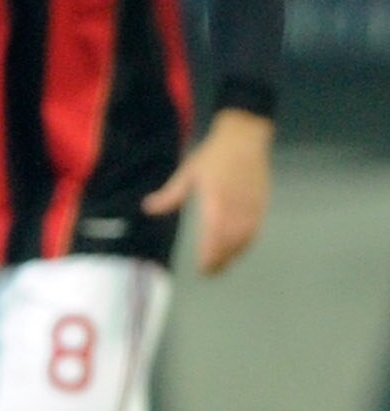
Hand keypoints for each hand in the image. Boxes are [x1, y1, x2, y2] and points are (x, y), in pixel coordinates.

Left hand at [144, 108, 273, 275]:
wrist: (245, 138)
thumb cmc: (214, 155)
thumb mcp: (188, 172)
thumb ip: (170, 195)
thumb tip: (148, 208)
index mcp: (217, 200)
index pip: (215, 235)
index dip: (210, 254)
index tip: (202, 268)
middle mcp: (237, 206)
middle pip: (231, 241)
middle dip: (221, 260)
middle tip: (209, 273)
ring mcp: (252, 206)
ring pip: (245, 238)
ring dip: (234, 255)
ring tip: (220, 266)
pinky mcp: (262, 203)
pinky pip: (256, 230)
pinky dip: (246, 243)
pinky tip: (237, 250)